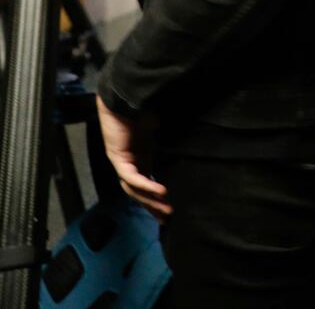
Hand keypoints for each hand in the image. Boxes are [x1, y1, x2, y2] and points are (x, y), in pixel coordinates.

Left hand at [96, 97, 169, 219]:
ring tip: (167, 210)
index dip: (155, 198)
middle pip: (137, 192)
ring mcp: (122, 161)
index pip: (145, 184)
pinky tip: (161, 192)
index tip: (168, 210)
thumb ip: (173, 137)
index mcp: (138, 156)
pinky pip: (132, 177)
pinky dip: (146, 186)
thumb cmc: (144, 106)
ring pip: (133, 190)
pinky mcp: (118, 157)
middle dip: (153, 206)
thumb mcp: (162, 127)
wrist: (124, 95)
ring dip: (150, 201)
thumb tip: (196, 138)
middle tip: (168, 218)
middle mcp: (129, 162)